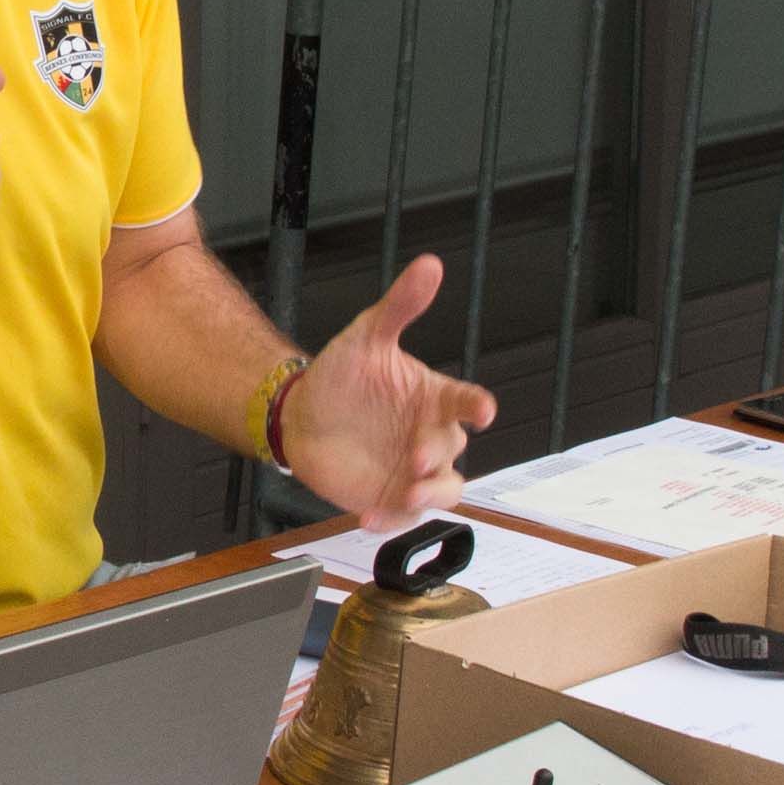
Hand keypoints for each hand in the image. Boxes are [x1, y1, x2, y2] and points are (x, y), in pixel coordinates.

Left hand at [279, 255, 498, 530]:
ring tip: (408, 492)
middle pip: (453, 448)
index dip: (477, 406)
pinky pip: (402, 516)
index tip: (482, 409)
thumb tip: (429, 264)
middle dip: (439, 453)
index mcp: (434, 398)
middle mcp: (430, 435)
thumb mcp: (367, 336)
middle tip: (414, 454)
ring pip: (444, 489)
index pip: (467, 400)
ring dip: (432, 494)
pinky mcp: (390, 498)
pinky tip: (369, 516)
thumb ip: (400, 305)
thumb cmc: (341, 377)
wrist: (301, 416)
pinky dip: (390, 520)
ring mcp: (413, 470)